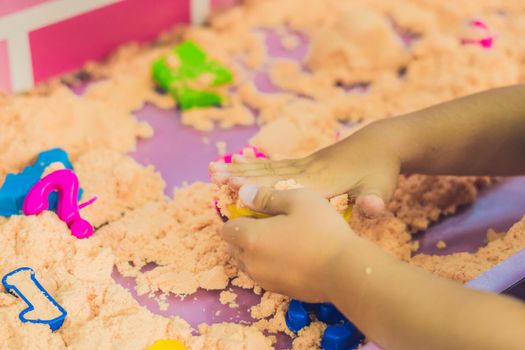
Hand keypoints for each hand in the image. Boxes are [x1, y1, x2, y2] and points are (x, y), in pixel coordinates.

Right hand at [210, 124, 400, 216]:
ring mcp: (304, 164)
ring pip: (266, 167)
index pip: (283, 185)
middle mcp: (306, 170)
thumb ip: (375, 199)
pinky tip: (239, 163)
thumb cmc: (380, 170)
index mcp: (320, 180)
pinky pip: (274, 164)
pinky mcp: (305, 162)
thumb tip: (373, 209)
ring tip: (214, 168)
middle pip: (267, 174)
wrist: (381, 143)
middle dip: (239, 175)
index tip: (233, 187)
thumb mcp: (382, 186)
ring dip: (240, 168)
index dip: (259, 188)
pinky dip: (254, 165)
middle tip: (212, 174)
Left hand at [221, 184, 356, 301]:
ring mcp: (264, 280)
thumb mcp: (298, 200)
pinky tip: (290, 255)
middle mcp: (251, 263)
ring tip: (280, 239)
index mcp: (250, 238)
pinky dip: (268, 264)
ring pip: (247, 263)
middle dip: (243, 234)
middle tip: (268, 223)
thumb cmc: (322, 230)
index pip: (226, 229)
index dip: (236, 217)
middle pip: (234, 247)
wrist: (346, 272)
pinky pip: (263, 274)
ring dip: (255, 250)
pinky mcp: (279, 291)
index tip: (252, 211)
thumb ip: (266, 196)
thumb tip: (243, 193)